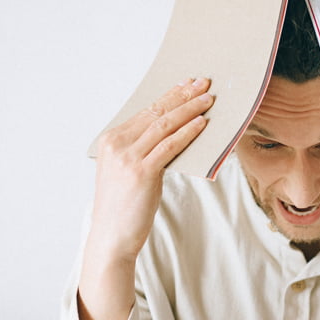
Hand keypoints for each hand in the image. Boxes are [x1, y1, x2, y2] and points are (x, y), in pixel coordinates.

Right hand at [88, 78, 213, 263]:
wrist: (112, 236)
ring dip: (189, 110)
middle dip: (182, 96)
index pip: (145, 111)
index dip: (168, 96)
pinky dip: (187, 133)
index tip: (185, 84)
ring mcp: (128, 157)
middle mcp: (116, 144)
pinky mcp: (142, 172)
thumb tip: (172, 135)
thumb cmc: (123, 207)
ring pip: (164, 126)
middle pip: (156, 113)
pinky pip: (169, 146)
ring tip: (208, 99)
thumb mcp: (127, 172)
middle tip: (203, 83)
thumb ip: (142, 151)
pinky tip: (202, 124)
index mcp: (110, 140)